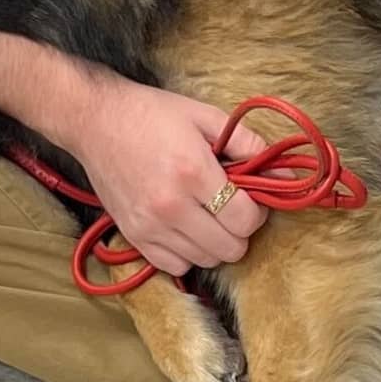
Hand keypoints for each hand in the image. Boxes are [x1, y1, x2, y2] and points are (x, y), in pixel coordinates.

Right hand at [56, 71, 269, 276]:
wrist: (96, 121)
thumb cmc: (153, 114)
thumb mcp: (205, 116)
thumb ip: (248, 143)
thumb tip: (284, 173)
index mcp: (193, 172)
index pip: (245, 219)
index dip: (258, 211)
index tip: (251, 197)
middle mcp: (171, 206)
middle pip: (230, 248)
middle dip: (240, 230)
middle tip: (232, 207)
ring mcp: (150, 226)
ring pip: (206, 260)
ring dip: (216, 243)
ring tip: (208, 215)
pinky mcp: (134, 236)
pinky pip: (175, 267)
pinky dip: (188, 254)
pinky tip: (186, 228)